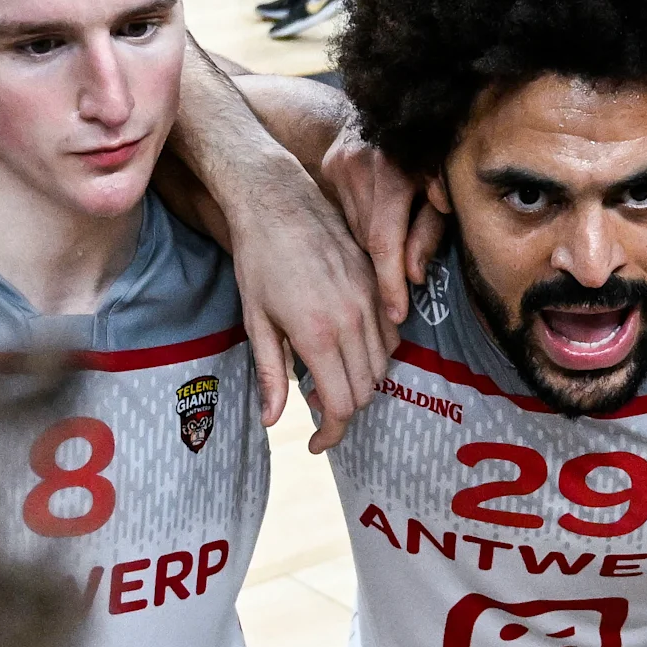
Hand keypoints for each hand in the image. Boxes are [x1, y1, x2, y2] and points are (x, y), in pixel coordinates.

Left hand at [204, 126, 390, 451]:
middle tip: (315, 406)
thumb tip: (273, 420)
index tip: (316, 443)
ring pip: (382, 364)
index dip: (331, 433)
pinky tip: (347, 347)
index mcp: (317, 334)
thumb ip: (270, 375)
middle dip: (343, 409)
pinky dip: (375, 352)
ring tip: (328, 376)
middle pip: (366, 390)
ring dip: (360, 381)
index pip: (341, 405)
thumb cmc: (258, 261)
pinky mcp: (376, 283)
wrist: (278, 202)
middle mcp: (351, 320)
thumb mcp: (256, 321)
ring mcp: (369, 300)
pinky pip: (390, 333)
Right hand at [319, 119, 441, 327]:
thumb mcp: (440, 194)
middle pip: (368, 237)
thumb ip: (428, 232)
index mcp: (394, 170)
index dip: (390, 282)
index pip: (384, 241)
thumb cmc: (431, 157)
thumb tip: (413, 276)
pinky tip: (378, 219)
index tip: (395, 313)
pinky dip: (363, 224)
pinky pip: (346, 212)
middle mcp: (362, 163)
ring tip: (395, 239)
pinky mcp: (330, 164)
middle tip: (400, 286)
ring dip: (375, 243)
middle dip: (386, 264)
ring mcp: (340, 161)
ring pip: (355, 228)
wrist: (396, 111)